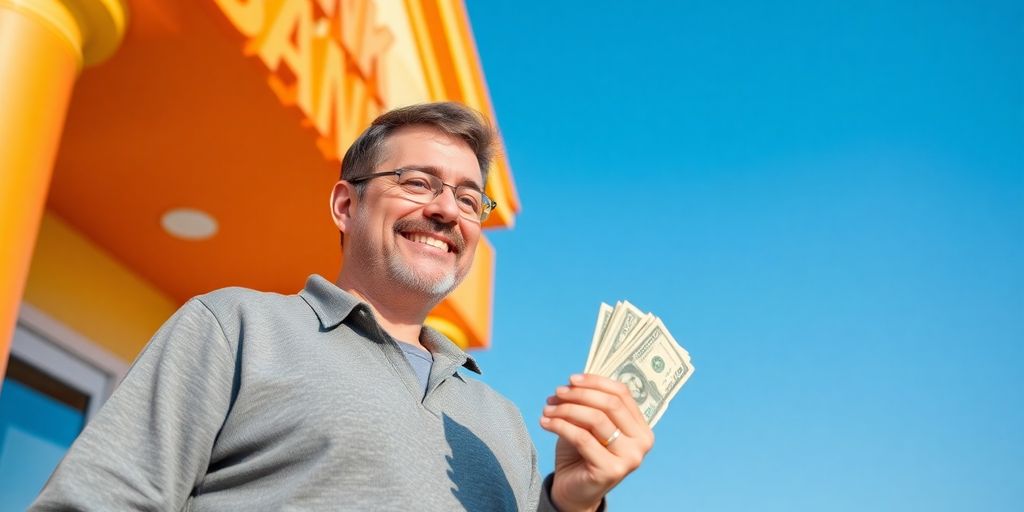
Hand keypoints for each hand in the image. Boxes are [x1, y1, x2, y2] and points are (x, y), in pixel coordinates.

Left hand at [540, 373, 654, 511]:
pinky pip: (582, 438)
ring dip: (566, 409)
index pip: (622, 393)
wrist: (574, 491)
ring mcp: (630, 458)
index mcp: (641, 427)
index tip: (571, 379)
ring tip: (547, 409)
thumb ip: (587, 405)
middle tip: (557, 393)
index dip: (595, 381)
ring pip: (596, 419)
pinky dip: (560, 426)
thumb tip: (573, 383)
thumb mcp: (586, 424)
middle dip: (579, 394)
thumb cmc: (581, 454)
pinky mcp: (611, 470)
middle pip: (610, 404)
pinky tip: (545, 422)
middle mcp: (641, 442)